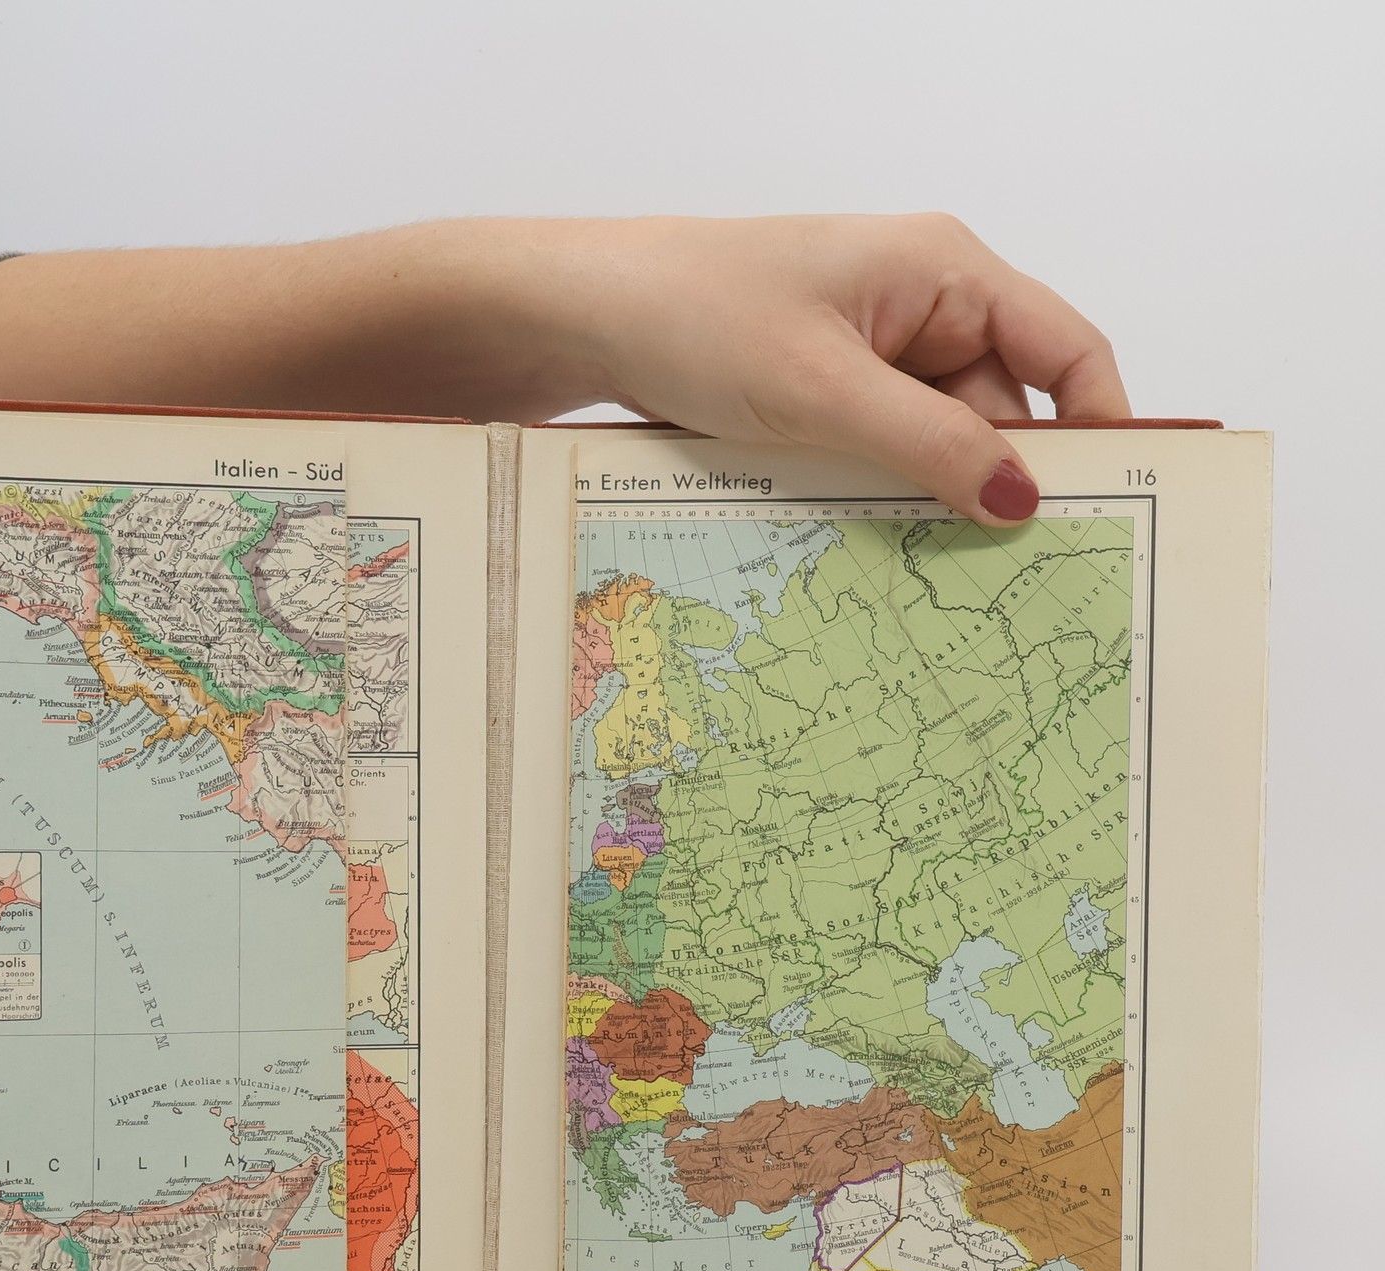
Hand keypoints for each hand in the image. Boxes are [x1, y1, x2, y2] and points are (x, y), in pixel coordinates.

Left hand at [568, 212, 1129, 523]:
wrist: (581, 316)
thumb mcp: (823, 389)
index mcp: (943, 272)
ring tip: (936, 579)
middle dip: (1000, 485)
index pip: (1064, 348)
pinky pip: (875, 453)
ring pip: (931, 443)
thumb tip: (1021, 501)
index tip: (1107, 506)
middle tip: (1012, 579)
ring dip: (929, 499)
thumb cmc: (696, 317)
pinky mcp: (818, 396)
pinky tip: (870, 547)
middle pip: (998, 410)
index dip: (1096, 425)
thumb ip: (928, 444)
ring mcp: (866, 355)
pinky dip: (876, 494)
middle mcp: (918, 307)